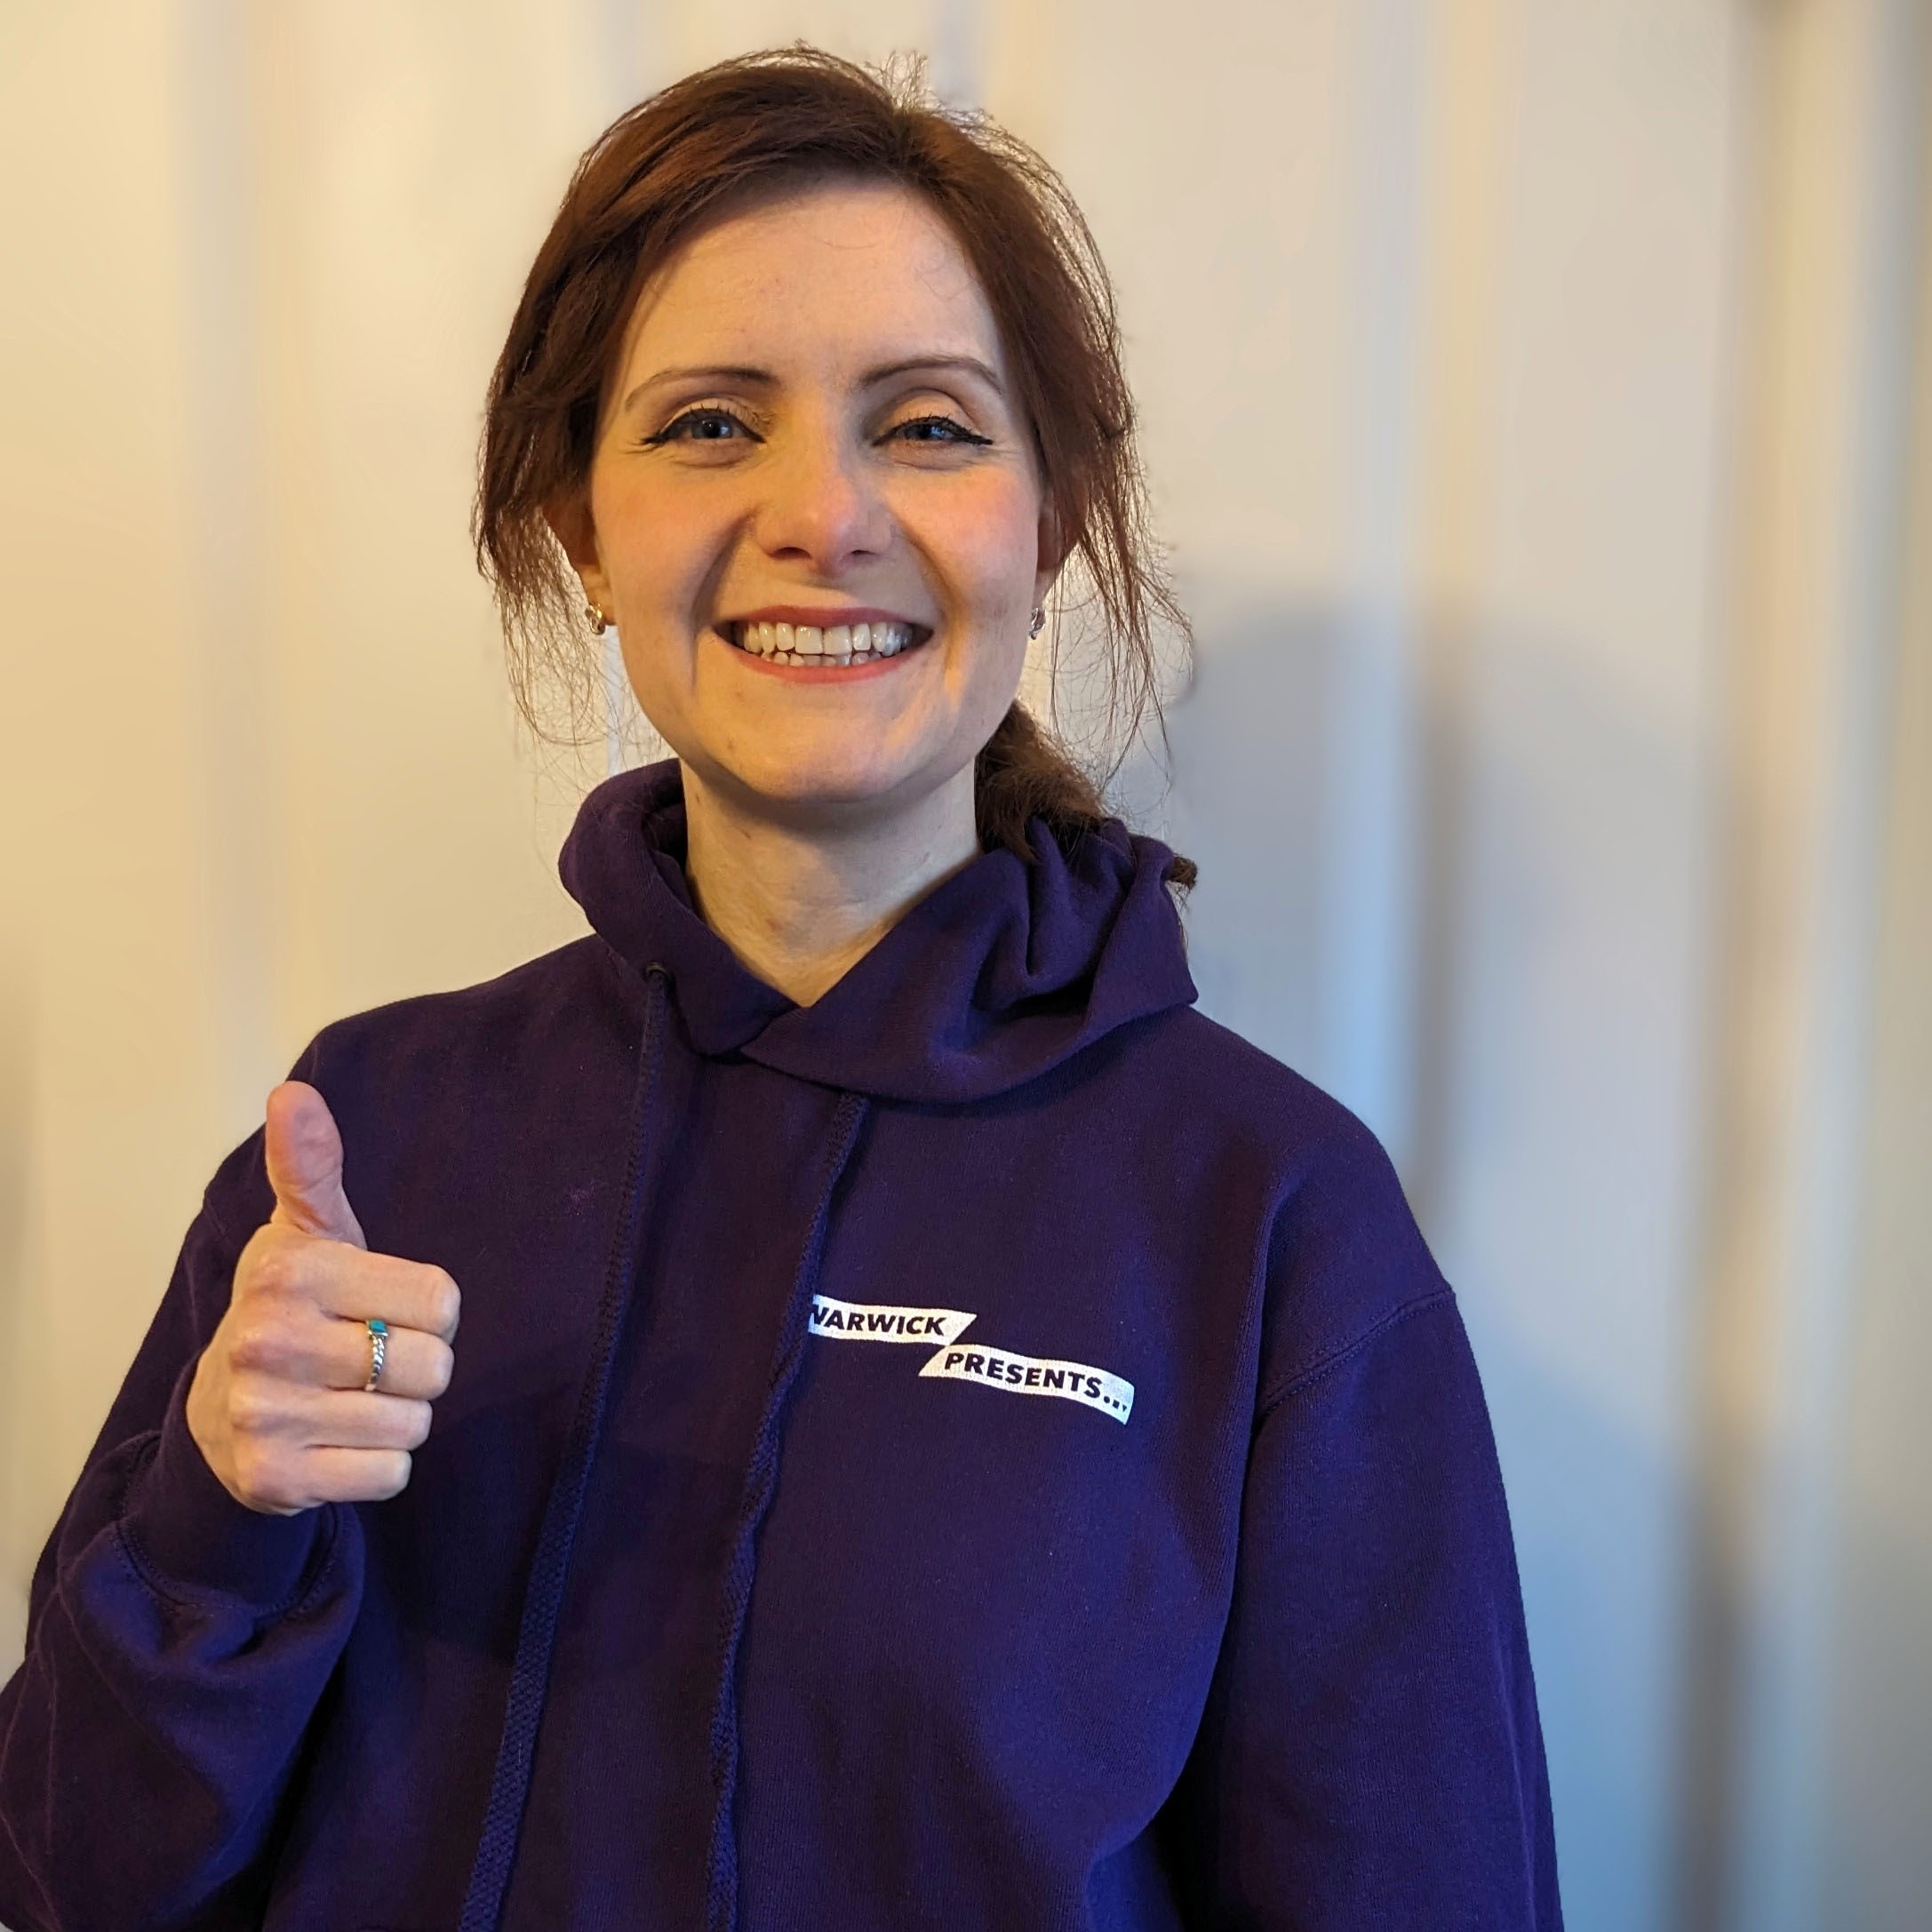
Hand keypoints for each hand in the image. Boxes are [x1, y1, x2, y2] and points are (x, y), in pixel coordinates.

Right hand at [185, 1081, 460, 1514]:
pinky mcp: (273, 1479)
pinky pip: (389, 1475)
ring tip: (350, 1400)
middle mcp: (267, 1339)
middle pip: (434, 1367)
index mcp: (290, 1270)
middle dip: (418, 1368)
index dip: (431, 1312)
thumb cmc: (291, 1309)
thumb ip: (312, 1166)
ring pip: (414, 1424)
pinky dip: (378, 1465)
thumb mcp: (305, 1234)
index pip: (442, 1301)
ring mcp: (265, 1413)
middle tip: (368, 1361)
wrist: (219, 1417)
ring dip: (398, 1418)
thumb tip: (293, 1092)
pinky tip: (337, 1443)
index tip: (386, 1310)